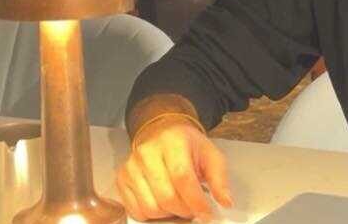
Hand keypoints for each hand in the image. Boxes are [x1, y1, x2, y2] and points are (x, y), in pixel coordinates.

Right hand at [116, 116, 232, 220]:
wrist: (162, 131)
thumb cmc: (187, 144)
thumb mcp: (210, 154)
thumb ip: (219, 178)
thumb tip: (225, 202)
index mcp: (173, 142)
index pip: (182, 177)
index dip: (196, 201)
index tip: (208, 213)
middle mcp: (148, 152)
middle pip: (166, 196)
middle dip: (185, 210)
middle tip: (195, 210)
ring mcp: (131, 166)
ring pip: (151, 207)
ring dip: (169, 214)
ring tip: (180, 204)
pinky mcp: (121, 179)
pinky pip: (136, 210)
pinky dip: (152, 215)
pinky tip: (164, 204)